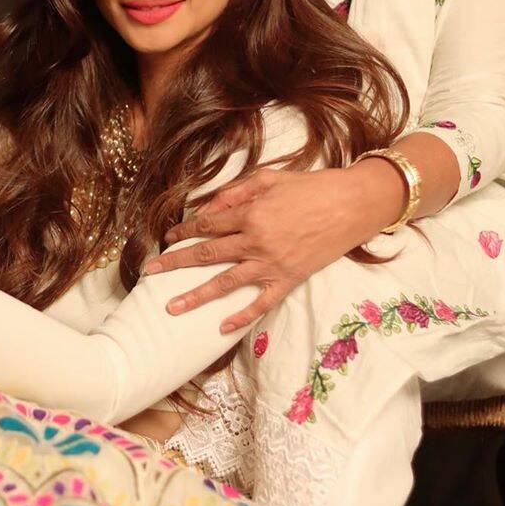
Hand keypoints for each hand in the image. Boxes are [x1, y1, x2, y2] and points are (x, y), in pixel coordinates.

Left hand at [143, 164, 401, 332]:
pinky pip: (261, 303)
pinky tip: (221, 327)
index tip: (168, 236)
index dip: (184, 230)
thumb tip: (208, 207)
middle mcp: (256, 240)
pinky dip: (241, 316)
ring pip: (225, 282)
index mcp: (250, 212)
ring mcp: (272, 263)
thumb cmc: (313, 187)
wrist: (354, 204)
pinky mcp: (289, 278)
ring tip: (171, 308)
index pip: (206, 224)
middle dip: (175, 262)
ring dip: (196, 296)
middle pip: (206, 253)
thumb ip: (236, 191)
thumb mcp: (271, 178)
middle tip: (150, 271)